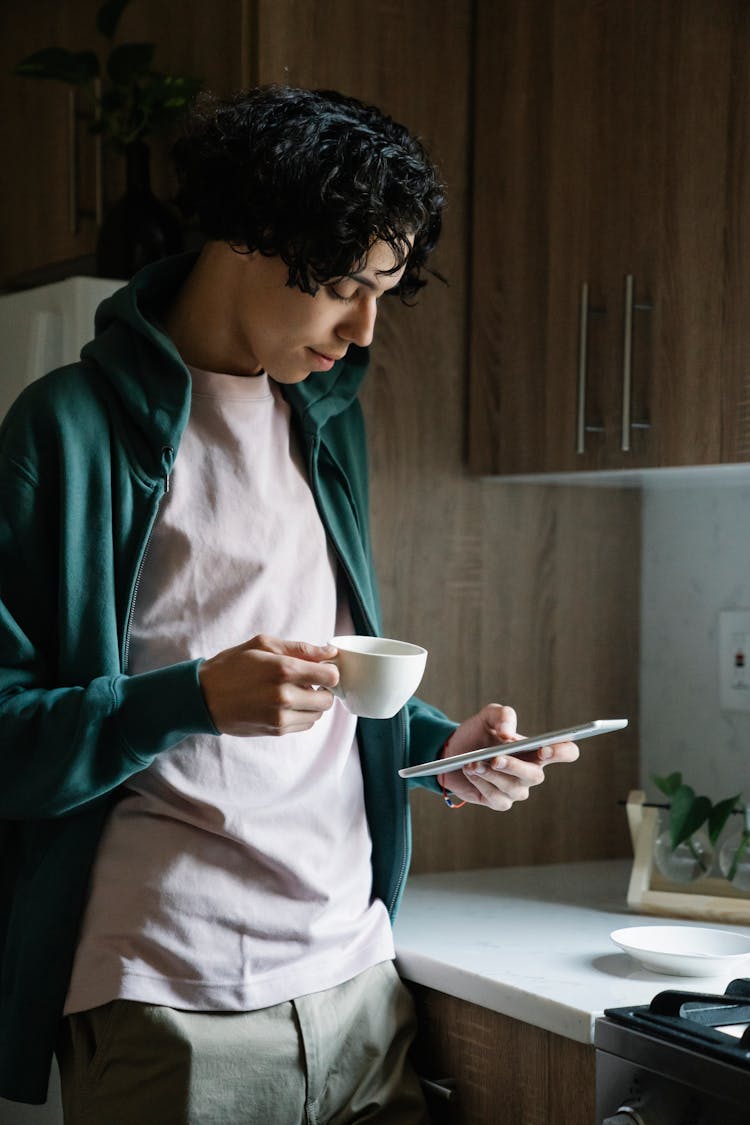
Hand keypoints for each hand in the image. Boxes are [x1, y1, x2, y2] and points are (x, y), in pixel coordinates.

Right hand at [198, 634, 339, 735]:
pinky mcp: (276, 730)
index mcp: (283, 669)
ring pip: (318, 714)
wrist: (203, 697)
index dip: (330, 670)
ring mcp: (280, 717)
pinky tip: (285, 704)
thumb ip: (301, 648)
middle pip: (328, 699)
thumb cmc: (232, 665)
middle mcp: (285, 696)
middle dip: (323, 689)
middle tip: (308, 681)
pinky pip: (305, 725)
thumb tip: (330, 651)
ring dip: (312, 703)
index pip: (331, 676)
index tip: (321, 667)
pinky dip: (301, 714)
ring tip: (293, 692)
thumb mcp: (263, 645)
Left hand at [437, 704, 579, 810]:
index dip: (562, 752)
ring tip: (473, 763)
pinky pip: (497, 799)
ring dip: (492, 775)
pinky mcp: (499, 801)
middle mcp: (530, 771)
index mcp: (536, 749)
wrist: (453, 751)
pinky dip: (482, 785)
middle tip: (495, 758)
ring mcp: (516, 789)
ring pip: (514, 789)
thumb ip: (503, 715)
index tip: (544, 750)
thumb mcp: (488, 716)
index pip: (566, 751)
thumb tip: (507, 733)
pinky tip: (470, 772)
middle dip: (515, 767)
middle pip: (536, 775)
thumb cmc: (477, 733)